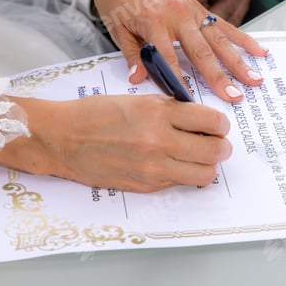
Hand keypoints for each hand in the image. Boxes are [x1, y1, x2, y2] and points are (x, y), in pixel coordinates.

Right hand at [0, 95, 231, 192]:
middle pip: (215, 151)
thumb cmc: (97, 114)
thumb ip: (172, 110)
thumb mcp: (139, 100)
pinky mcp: (147, 185)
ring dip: (207, 165)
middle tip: (216, 143)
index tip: (219, 126)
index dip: (221, 124)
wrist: (63, 139)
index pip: (212, 122)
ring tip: (197, 157)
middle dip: (221, 147)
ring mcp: (154, 168)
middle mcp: (160, 141)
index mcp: (159, 112)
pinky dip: (184, 174)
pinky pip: (181, 183)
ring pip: (205, 174)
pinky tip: (173, 164)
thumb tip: (201, 121)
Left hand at [80, 0, 267, 102]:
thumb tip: (139, 79)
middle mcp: (178, 16)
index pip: (169, 59)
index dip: (180, 82)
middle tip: (235, 96)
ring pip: (219, 40)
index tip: (189, 102)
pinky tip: (257, 50)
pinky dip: (242, 39)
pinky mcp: (200, 8)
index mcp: (154, 23)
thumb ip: (132, 55)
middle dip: (220, 77)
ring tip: (254, 79)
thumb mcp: (117, 29)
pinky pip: (225, 25)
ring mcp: (193, 11)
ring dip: (238, 62)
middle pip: (202, 52)